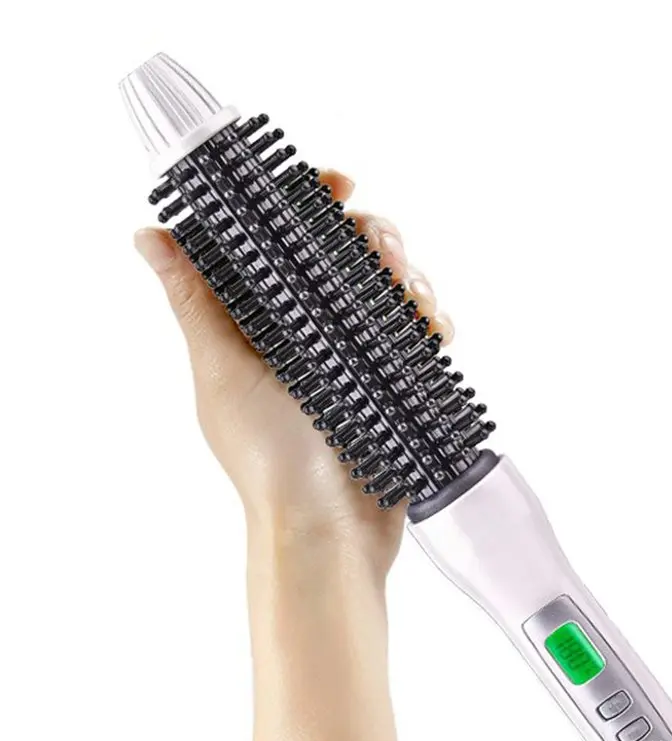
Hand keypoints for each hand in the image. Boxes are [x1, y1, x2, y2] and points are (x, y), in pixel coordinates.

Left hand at [134, 171, 452, 574]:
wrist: (331, 534)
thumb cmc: (271, 461)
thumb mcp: (224, 374)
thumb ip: (197, 302)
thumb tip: (150, 234)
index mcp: (264, 326)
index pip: (286, 245)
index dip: (309, 205)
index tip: (337, 186)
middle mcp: (311, 337)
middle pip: (348, 258)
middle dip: (373, 238)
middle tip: (383, 250)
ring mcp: (358, 361)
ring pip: (392, 291)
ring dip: (409, 279)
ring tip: (411, 299)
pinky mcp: (396, 386)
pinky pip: (422, 337)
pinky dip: (432, 324)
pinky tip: (431, 332)